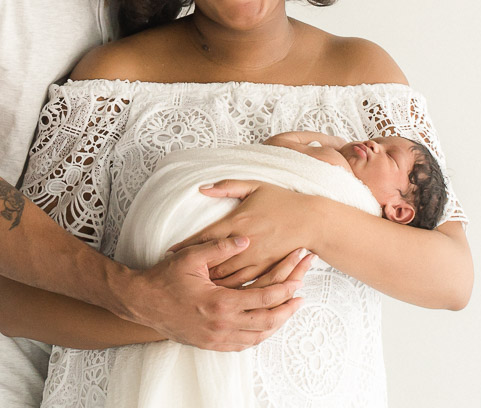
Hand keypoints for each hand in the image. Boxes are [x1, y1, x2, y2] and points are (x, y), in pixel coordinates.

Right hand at [125, 237, 303, 351]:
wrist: (141, 303)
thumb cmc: (164, 279)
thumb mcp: (191, 257)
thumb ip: (220, 246)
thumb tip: (245, 239)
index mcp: (221, 303)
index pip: (264, 298)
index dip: (285, 289)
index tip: (298, 280)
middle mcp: (222, 325)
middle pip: (268, 321)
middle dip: (288, 309)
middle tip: (302, 298)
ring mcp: (216, 338)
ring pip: (258, 337)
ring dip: (276, 324)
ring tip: (288, 311)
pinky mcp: (210, 344)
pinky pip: (243, 345)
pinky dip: (259, 336)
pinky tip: (265, 326)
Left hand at [170, 180, 316, 286]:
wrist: (311, 219)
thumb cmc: (281, 200)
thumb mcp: (253, 186)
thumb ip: (227, 186)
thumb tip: (202, 188)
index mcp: (237, 222)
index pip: (204, 237)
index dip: (185, 245)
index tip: (169, 252)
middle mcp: (244, 243)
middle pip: (211, 261)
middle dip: (194, 269)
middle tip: (176, 275)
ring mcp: (255, 259)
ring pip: (226, 277)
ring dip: (209, 283)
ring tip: (192, 288)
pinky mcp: (265, 269)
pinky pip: (244, 284)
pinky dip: (229, 290)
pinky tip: (218, 294)